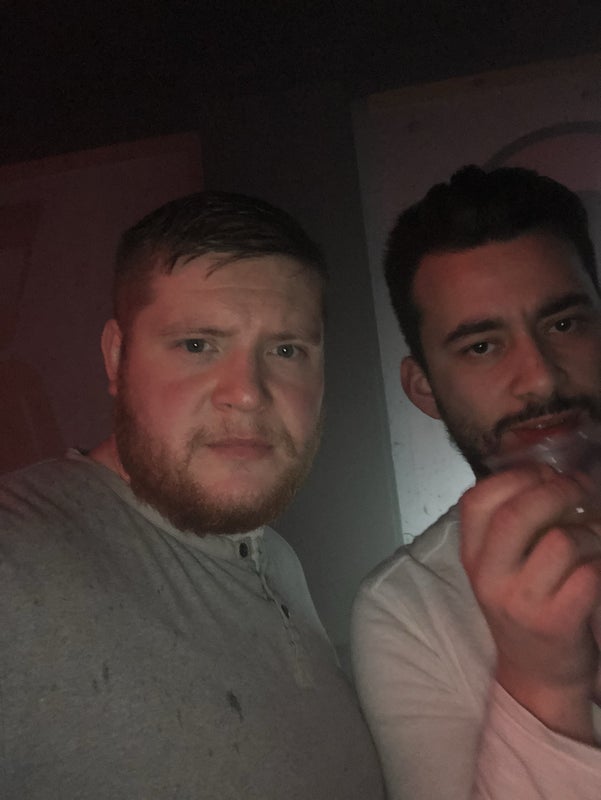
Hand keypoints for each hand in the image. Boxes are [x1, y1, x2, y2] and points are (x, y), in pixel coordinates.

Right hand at [460, 465, 600, 742]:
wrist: (536, 674)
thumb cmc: (524, 606)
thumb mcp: (501, 566)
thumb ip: (512, 524)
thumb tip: (555, 475)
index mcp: (473, 556)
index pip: (477, 499)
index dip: (516, 477)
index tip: (545, 474)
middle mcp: (489, 577)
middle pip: (518, 513)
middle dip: (558, 490)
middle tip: (582, 489)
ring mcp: (521, 601)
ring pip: (562, 541)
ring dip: (590, 531)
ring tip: (593, 539)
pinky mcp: (556, 622)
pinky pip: (589, 573)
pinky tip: (597, 566)